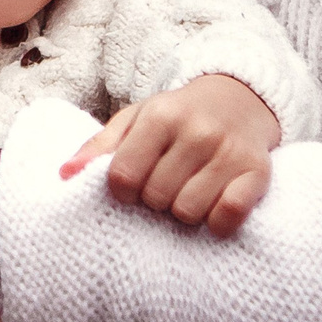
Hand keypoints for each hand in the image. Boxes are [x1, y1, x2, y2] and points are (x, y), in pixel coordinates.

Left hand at [60, 73, 275, 237]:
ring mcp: (229, 152)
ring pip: (188, 212)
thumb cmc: (179, 115)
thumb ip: (99, 147)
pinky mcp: (257, 172)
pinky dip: (217, 222)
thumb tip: (64, 175)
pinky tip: (213, 207)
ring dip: (184, 212)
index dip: (122, 191)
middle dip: (154, 200)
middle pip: (155, 198)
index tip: (132, 185)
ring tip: (188, 192)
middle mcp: (197, 131)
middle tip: (166, 185)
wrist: (241, 99)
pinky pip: (228, 215)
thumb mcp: (136, 119)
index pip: (123, 175)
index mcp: (161, 116)